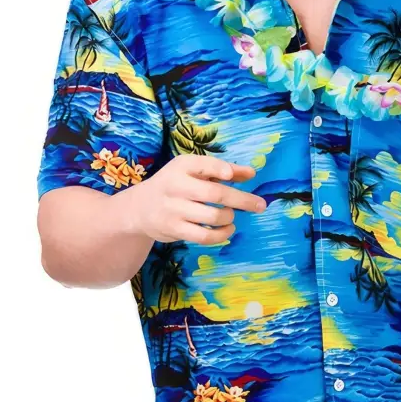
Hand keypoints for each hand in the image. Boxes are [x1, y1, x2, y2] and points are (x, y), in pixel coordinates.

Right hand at [124, 154, 265, 244]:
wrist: (140, 208)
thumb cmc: (176, 184)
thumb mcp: (193, 171)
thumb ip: (223, 170)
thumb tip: (251, 173)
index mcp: (181, 166)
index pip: (203, 164)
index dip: (219, 169)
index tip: (231, 175)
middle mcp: (176, 186)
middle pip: (214, 193)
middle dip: (242, 200)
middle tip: (260, 205)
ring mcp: (173, 209)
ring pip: (212, 216)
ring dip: (230, 217)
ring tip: (231, 216)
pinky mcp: (173, 229)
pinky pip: (204, 236)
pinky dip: (222, 234)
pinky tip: (228, 229)